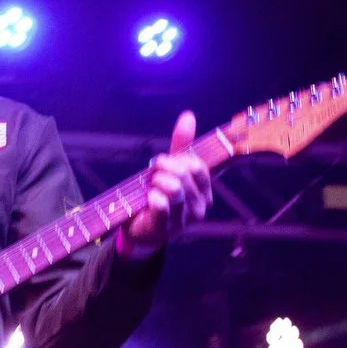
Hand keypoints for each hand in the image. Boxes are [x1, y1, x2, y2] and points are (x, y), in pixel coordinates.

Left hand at [116, 111, 211, 259]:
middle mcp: (200, 207)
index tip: (164, 163)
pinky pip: (161, 205)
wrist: (141, 231)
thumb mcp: (171, 170)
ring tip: (150, 186)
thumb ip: (182, 145)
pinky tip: (148, 199)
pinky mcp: (165, 228)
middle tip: (152, 173)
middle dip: (163, 167)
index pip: (198, 166)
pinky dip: (152, 197)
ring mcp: (184, 220)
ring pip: (174, 187)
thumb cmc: (159, 197)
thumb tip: (188, 115)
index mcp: (205, 192)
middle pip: (184, 174)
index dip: (178, 159)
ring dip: (156, 181)